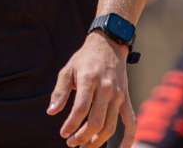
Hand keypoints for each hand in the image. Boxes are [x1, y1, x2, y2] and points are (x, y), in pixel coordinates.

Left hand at [49, 31, 136, 147]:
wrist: (108, 45)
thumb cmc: (84, 59)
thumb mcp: (67, 70)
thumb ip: (60, 92)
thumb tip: (51, 112)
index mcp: (89, 80)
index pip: (81, 109)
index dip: (71, 125)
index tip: (63, 133)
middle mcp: (106, 88)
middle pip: (96, 121)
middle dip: (82, 137)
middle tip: (71, 143)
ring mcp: (118, 95)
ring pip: (110, 126)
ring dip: (97, 141)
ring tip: (84, 147)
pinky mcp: (126, 98)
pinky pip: (131, 121)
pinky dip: (129, 138)